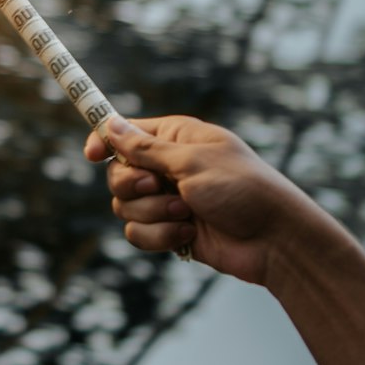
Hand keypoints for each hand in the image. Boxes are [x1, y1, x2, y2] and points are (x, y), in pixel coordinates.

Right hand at [84, 114, 336, 287]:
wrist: (273, 239)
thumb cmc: (242, 189)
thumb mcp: (192, 162)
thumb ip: (146, 149)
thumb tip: (111, 125)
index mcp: (175, 138)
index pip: (126, 132)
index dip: (104, 141)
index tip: (91, 155)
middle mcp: (168, 167)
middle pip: (117, 174)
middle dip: (133, 186)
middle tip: (156, 186)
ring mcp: (168, 200)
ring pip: (125, 208)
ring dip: (153, 214)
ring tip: (186, 213)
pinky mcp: (170, 230)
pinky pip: (139, 233)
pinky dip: (160, 236)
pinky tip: (189, 235)